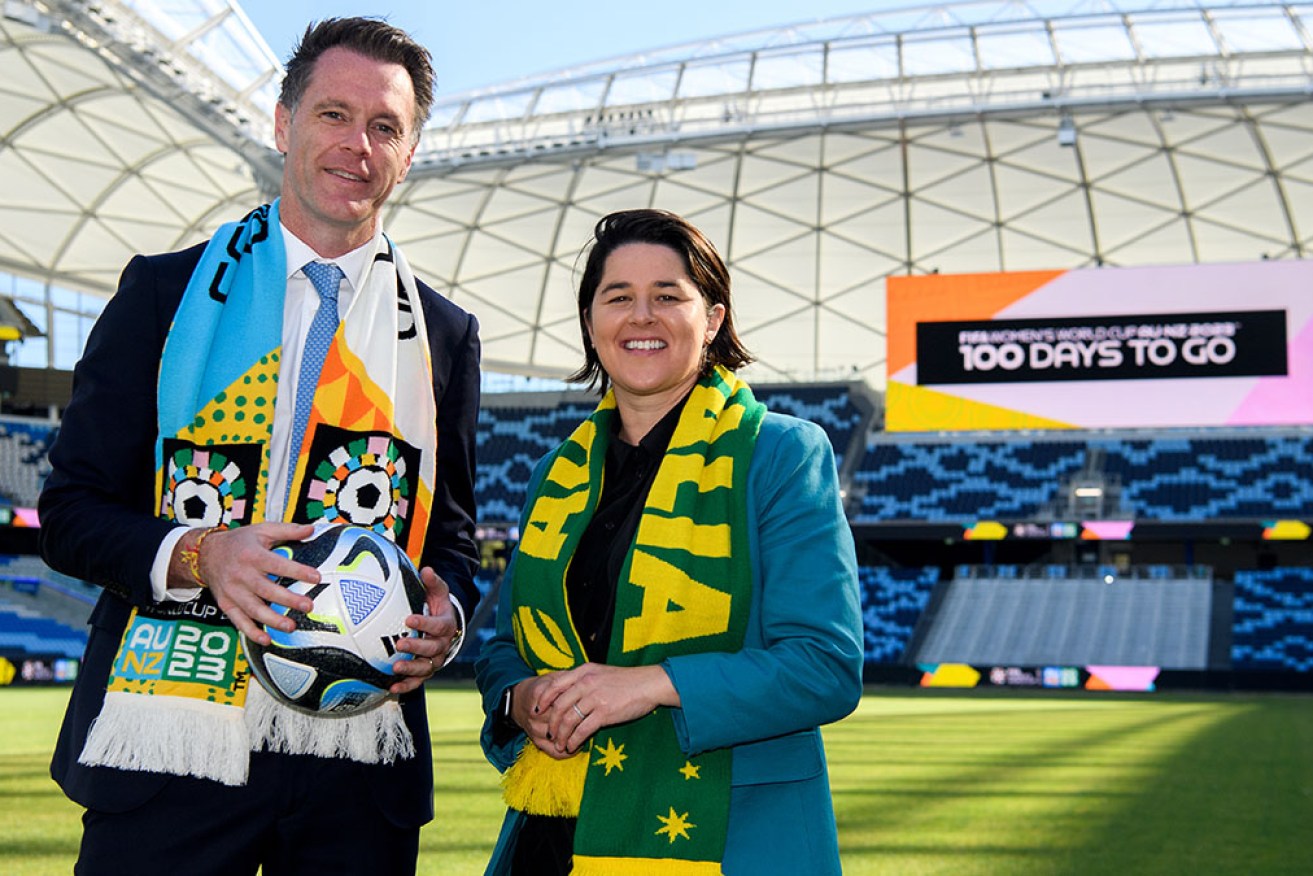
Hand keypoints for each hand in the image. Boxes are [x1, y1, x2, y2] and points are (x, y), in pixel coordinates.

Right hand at [191, 522, 318, 646]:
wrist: (205, 553)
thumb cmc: (239, 542)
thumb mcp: (262, 529)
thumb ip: (287, 530)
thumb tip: (312, 529)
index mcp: (252, 555)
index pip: (277, 564)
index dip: (297, 571)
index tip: (316, 578)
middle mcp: (240, 574)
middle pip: (266, 589)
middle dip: (288, 599)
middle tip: (308, 606)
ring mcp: (232, 591)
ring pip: (252, 608)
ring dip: (272, 619)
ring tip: (291, 626)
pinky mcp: (225, 603)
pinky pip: (238, 620)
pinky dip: (251, 631)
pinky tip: (266, 639)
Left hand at [388, 567, 459, 694]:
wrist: (445, 627)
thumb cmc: (437, 607)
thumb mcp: (438, 592)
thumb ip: (432, 582)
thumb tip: (426, 569)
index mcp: (446, 625)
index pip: (437, 625)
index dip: (424, 623)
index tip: (408, 619)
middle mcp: (442, 645)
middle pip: (432, 648)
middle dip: (416, 646)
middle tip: (400, 643)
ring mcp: (434, 659)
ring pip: (426, 667)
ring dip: (411, 668)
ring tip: (395, 666)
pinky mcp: (426, 671)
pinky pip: (417, 681)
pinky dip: (406, 685)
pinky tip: (391, 687)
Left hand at [529, 663, 679, 757]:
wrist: (649, 684)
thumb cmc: (627, 680)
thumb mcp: (601, 673)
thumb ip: (584, 679)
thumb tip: (568, 692)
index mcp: (584, 671)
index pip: (555, 684)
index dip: (543, 699)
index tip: (537, 710)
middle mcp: (586, 682)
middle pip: (558, 705)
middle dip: (551, 723)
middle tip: (550, 734)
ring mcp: (595, 697)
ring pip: (568, 719)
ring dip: (561, 735)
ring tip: (560, 745)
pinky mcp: (605, 712)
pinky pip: (582, 730)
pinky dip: (574, 740)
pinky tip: (573, 746)